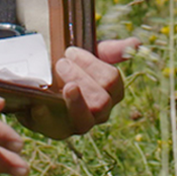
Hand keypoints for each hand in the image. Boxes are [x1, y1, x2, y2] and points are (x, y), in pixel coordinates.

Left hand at [21, 38, 137, 139]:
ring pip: (85, 120)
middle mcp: (99, 113)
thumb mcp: (90, 55)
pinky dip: (46, 116)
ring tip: (59, 80)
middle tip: (61, 63)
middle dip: (81, 78)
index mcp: (111, 93)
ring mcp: (78, 124)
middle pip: (101, 102)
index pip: (111, 80)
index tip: (71, 51)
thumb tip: (136, 43)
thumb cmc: (73, 68)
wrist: (42, 80)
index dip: (92, 64)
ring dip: (73, 99)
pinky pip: (53, 129)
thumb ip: (111, 50)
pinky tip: (39, 104)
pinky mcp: (56, 131)